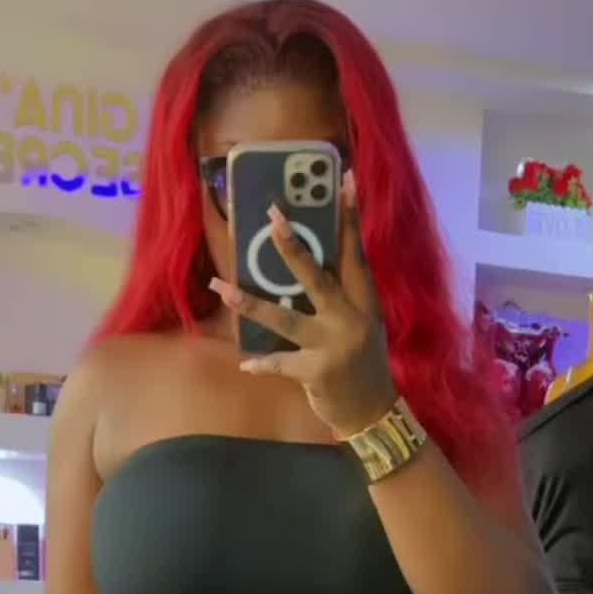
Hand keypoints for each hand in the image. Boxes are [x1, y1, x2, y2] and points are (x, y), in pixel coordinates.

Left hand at [209, 174, 396, 438]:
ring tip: (220, 286)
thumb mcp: (362, 324)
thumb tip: (307, 263)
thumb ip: (343, 296)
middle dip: (293, 247)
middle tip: (272, 216)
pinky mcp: (317, 372)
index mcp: (364, 302)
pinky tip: (245, 364)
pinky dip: (262, 364)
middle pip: (319, 277)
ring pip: (286, 319)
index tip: (345, 180)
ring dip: (250, 303)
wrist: (372, 413)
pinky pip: (281, 363)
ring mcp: (334, 346)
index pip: (355, 253)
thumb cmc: (362, 364)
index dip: (350, 217)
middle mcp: (351, 319)